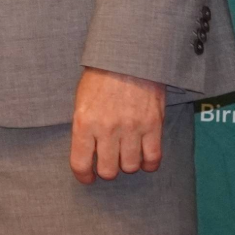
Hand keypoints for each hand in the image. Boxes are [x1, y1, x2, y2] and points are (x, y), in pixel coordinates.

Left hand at [69, 67, 166, 183]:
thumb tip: (87, 152)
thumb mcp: (82, 99)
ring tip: (126, 154)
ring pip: (131, 167)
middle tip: (109, 162)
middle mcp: (107, 129)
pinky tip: (144, 157)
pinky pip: (153, 158)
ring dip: (128, 164)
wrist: (128, 57)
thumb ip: (84, 126)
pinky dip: (149, 163)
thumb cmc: (101, 76)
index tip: (88, 177)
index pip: (81, 163)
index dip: (84, 176)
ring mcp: (132, 128)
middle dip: (107, 170)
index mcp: (84, 122)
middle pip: (108, 170)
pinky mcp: (153, 126)